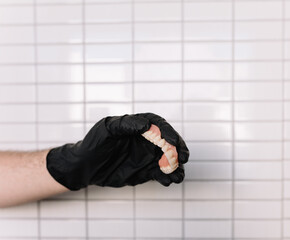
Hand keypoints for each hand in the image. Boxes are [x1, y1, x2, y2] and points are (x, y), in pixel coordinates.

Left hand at [46, 113, 189, 190]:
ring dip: (177, 166)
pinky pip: (161, 173)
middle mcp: (147, 140)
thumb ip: (126, 125)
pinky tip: (168, 181)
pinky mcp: (146, 170)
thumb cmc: (94, 144)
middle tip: (183, 158)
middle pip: (169, 142)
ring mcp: (148, 156)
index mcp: (139, 126)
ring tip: (178, 174)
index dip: (168, 132)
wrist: (85, 167)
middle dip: (179, 149)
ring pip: (169, 159)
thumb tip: (146, 124)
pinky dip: (168, 177)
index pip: (159, 125)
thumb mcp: (106, 129)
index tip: (173, 141)